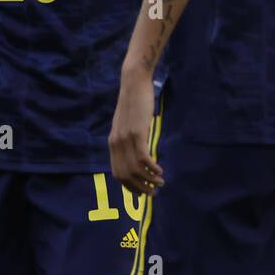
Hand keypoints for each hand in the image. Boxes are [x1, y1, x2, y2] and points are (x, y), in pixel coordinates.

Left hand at [110, 67, 163, 195]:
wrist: (133, 82)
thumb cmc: (134, 101)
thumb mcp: (128, 123)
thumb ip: (128, 137)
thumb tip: (137, 150)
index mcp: (113, 142)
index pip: (117, 172)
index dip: (129, 186)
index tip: (141, 192)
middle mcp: (116, 143)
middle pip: (126, 175)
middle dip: (140, 188)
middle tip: (154, 192)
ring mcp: (125, 138)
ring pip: (135, 169)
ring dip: (148, 180)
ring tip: (160, 183)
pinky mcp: (137, 132)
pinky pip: (143, 157)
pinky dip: (152, 168)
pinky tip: (160, 170)